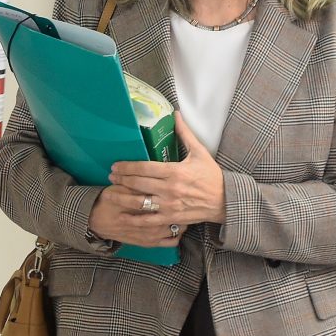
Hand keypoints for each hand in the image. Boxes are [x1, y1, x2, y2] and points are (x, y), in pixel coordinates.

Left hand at [91, 112, 226, 244]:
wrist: (224, 200)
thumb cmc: (211, 176)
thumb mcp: (200, 152)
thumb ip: (185, 134)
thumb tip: (176, 114)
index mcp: (175, 172)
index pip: (145, 168)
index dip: (127, 167)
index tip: (116, 165)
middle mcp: (170, 189)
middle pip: (138, 184)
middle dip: (121, 179)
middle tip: (111, 176)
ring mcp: (170, 205)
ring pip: (140, 202)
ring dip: (123, 197)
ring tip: (112, 192)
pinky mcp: (171, 218)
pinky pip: (149, 221)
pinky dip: (135, 220)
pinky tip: (123, 216)